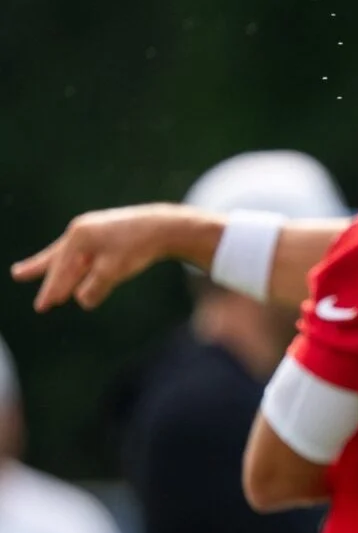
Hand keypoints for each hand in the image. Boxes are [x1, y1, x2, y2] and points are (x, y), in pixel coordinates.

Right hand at [10, 204, 209, 311]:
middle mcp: (82, 230)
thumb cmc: (138, 248)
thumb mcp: (113, 272)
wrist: (165, 226)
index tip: (44, 306)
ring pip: (67, 252)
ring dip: (52, 266)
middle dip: (40, 270)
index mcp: (79, 237)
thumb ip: (94, 287)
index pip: (61, 270)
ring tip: (24, 271)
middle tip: (17, 275)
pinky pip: (82, 251)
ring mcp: (93, 229)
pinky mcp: (105, 232)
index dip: (53, 289)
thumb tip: (82, 300)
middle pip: (57, 256)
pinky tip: (69, 266)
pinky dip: (72, 262)